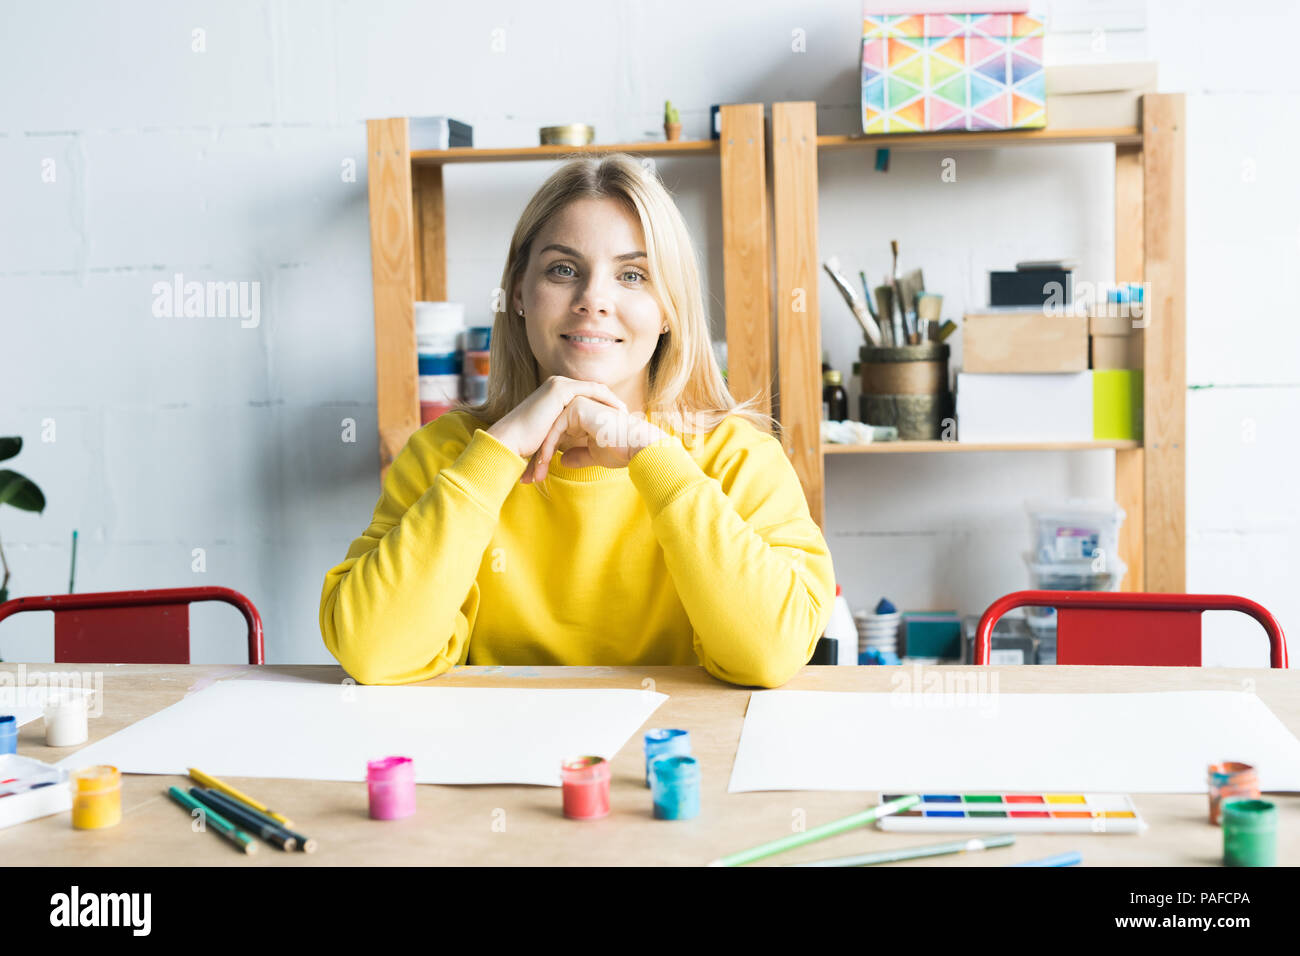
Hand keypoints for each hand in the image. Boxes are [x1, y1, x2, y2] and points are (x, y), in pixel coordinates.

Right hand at [487, 375, 626, 462]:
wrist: (509, 442)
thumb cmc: (527, 446)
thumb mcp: (553, 438)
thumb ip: (567, 436)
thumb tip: (582, 447)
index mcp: (555, 395)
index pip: (587, 397)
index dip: (604, 407)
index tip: (620, 421)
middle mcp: (557, 385)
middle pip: (594, 391)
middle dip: (612, 403)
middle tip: (628, 415)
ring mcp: (558, 384)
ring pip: (595, 389)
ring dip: (612, 400)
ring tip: (625, 414)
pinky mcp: (560, 388)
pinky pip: (591, 390)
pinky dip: (606, 399)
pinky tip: (617, 410)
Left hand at [522, 396, 668, 483]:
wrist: (637, 447)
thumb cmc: (621, 451)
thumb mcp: (594, 455)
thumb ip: (578, 455)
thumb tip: (562, 460)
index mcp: (581, 416)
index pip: (556, 436)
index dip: (545, 457)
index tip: (536, 476)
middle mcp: (577, 406)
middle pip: (548, 433)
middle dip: (537, 457)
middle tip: (528, 478)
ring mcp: (576, 403)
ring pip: (548, 431)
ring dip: (539, 455)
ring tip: (534, 476)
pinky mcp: (577, 407)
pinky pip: (555, 429)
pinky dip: (547, 448)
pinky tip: (544, 465)